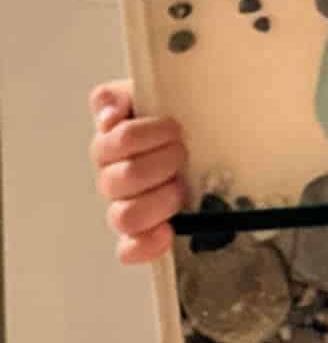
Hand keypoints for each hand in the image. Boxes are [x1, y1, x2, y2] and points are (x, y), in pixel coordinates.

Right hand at [88, 79, 187, 263]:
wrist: (203, 138)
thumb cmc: (177, 116)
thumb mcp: (154, 92)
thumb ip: (123, 95)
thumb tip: (108, 114)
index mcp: (114, 142)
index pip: (117, 140)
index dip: (148, 133)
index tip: (175, 126)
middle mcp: (114, 176)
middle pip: (122, 178)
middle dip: (162, 163)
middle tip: (184, 152)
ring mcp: (126, 206)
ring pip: (123, 216)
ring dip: (158, 201)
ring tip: (182, 186)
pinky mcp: (141, 234)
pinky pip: (130, 249)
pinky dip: (146, 245)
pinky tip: (167, 232)